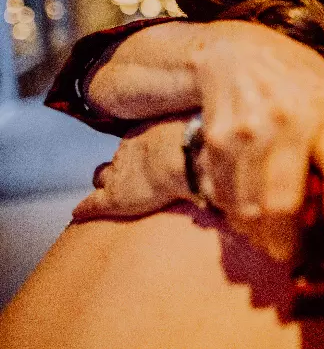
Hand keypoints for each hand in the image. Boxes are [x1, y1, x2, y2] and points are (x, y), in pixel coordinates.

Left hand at [73, 119, 191, 220]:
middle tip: (125, 176)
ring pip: (100, 177)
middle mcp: (126, 152)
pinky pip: (90, 204)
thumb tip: (222, 134)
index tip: (146, 158)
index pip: (133, 144)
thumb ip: (197, 138)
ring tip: (104, 193)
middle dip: (117, 167)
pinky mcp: (110, 199)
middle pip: (115, 158)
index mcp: (144, 135)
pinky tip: (77, 214)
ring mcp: (116, 175)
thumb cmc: (195, 145)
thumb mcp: (196, 134)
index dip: (138, 153)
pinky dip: (83, 209)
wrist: (184, 158)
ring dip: (103, 184)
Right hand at [188, 21, 323, 261]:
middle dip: (291, 243)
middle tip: (298, 257)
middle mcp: (289, 119)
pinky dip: (239, 220)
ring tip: (274, 244)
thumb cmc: (298, 77)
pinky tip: (250, 221)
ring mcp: (248, 132)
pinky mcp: (216, 144)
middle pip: (287, 202)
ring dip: (263, 238)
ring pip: (252, 209)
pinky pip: (226, 199)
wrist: (234, 53)